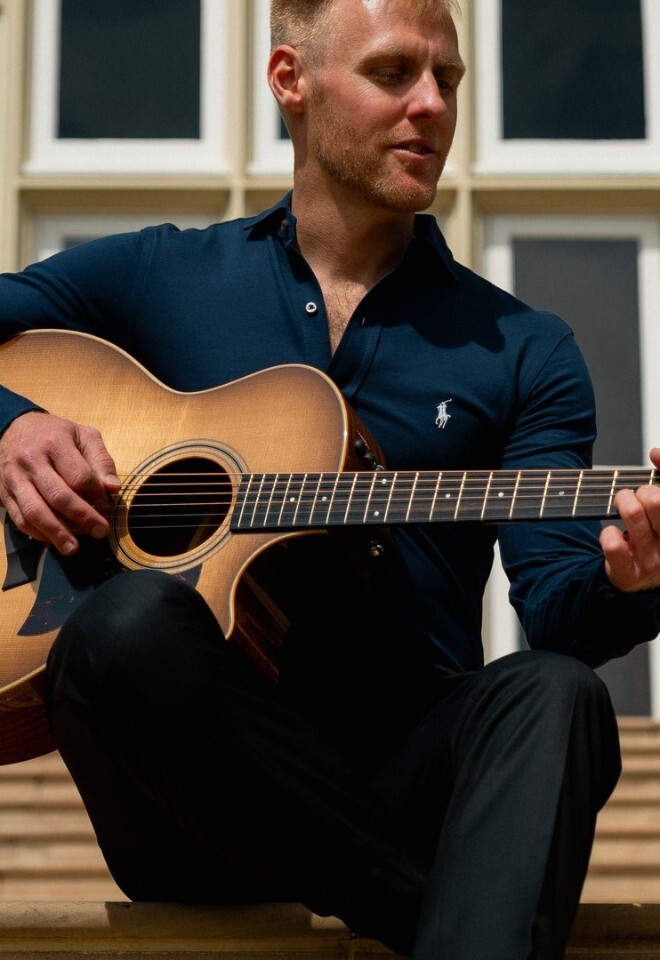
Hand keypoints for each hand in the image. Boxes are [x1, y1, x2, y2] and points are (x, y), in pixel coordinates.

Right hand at [0, 410, 119, 555]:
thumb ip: (101, 460)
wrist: (12, 429)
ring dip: (56, 533)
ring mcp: (15, 479)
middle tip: (101, 531)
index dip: (96, 494)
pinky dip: (37, 533)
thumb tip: (113, 488)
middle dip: (82, 518)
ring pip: (34, 511)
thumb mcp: (82, 435)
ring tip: (73, 548)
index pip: (79, 476)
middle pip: (58, 496)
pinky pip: (19, 518)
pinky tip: (53, 540)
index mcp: (55, 443)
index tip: (107, 505)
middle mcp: (31, 461)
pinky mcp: (5, 493)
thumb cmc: (54, 434)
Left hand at [600, 447, 659, 592]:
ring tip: (621, 504)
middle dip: (640, 490)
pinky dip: (606, 532)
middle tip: (634, 495)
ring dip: (621, 501)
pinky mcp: (630, 573)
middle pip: (656, 500)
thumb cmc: (655, 535)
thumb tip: (656, 452)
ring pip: (633, 514)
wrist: (642, 579)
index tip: (654, 457)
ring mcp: (654, 561)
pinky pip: (613, 545)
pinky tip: (611, 533)